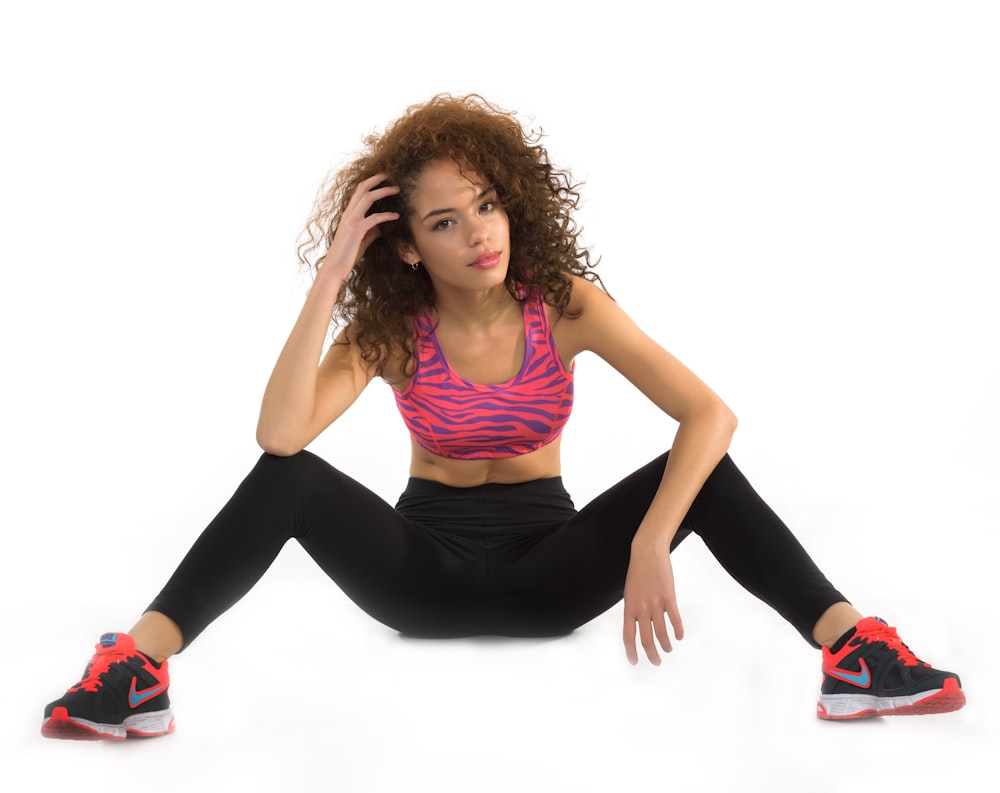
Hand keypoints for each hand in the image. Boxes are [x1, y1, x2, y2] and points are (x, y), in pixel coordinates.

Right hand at [321, 173, 399, 279]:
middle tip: (390, 175)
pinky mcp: (356, 231)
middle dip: (377, 180)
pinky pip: (374, 218)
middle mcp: (348, 214)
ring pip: (367, 198)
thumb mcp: (362, 240)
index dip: (370, 183)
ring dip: (383, 191)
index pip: (358, 192)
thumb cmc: (347, 255)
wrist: (335, 268)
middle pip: (362, 189)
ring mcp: (351, 221)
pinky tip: (396, 216)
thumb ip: (371, 232)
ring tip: (397, 190)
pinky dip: (386, 215)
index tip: (383, 178)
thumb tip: (382, 228)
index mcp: (348, 215)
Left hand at [622, 543, 683, 664]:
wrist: (647, 552)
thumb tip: (639, 624)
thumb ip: (634, 609)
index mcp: (629, 607)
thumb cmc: (638, 571)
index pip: (628, 636)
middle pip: (646, 639)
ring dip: (665, 644)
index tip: (635, 662)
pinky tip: (679, 636)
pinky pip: (674, 619)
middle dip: (651, 654)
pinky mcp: (668, 597)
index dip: (631, 651)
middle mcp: (641, 608)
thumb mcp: (630, 592)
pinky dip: (677, 630)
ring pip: (661, 632)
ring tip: (668, 649)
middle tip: (656, 662)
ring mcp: (655, 603)